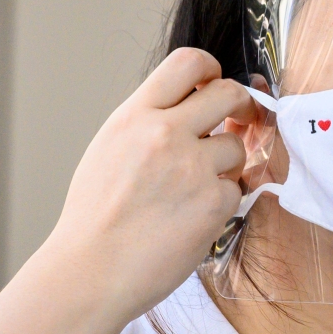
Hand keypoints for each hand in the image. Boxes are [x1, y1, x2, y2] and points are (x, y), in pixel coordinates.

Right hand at [45, 47, 257, 320]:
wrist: (90, 271)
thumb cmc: (97, 216)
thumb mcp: (111, 148)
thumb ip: (151, 122)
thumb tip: (196, 105)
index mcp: (135, 116)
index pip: (188, 62)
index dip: (212, 69)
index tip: (216, 84)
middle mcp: (165, 134)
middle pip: (230, 93)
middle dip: (241, 107)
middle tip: (239, 122)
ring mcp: (192, 167)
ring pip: (236, 147)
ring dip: (227, 166)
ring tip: (193, 190)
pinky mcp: (213, 203)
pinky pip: (236, 190)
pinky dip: (222, 204)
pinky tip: (192, 218)